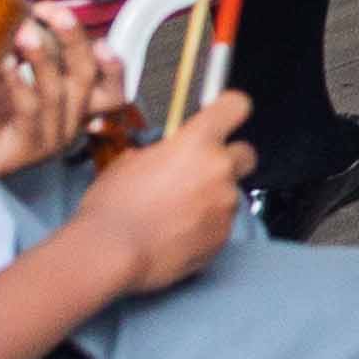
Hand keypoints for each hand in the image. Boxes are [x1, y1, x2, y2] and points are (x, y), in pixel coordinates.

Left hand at [0, 0, 116, 174]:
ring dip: (43, 57)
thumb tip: (26, 8)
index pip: (111, 84)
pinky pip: (30, 110)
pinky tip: (5, 61)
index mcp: (70, 103)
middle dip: (73, 39)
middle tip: (49, 11)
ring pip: (60, 92)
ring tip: (22, 31)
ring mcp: (48, 140)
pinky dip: (20, 82)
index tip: (69, 16)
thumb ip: (20, 42)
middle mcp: (67, 123)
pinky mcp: (23, 150)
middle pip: (88, 79)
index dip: (105, 52)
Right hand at [72, 100, 248, 299]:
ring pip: (230, 192)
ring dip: (212, 196)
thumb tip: (165, 157)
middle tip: (200, 171)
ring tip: (177, 211)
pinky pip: (222, 223)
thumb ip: (160, 152)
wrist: (113, 252)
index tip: (223, 114)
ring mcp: (225, 204)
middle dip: (227, 159)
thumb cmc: (114, 206)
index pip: (236, 106)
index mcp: (197, 141)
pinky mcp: (223, 236)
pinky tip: (178, 232)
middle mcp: (219, 169)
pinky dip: (206, 225)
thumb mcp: (129, 161)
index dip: (229, 108)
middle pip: (245, 153)